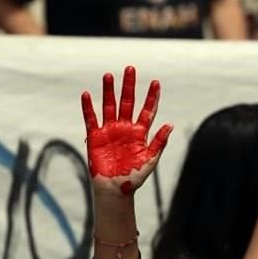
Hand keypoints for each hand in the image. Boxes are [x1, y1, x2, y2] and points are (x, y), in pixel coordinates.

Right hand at [80, 66, 172, 196]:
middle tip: (130, 68)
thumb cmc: (134, 177)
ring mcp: (110, 131)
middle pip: (128, 102)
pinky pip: (91, 119)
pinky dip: (88, 107)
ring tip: (109, 76)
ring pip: (109, 106)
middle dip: (129, 86)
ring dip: (109, 91)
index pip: (147, 110)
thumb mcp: (151, 160)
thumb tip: (170, 125)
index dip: (151, 97)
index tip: (156, 82)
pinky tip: (87, 95)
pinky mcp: (96, 137)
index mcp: (140, 132)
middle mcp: (125, 128)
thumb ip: (159, 142)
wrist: (116, 190)